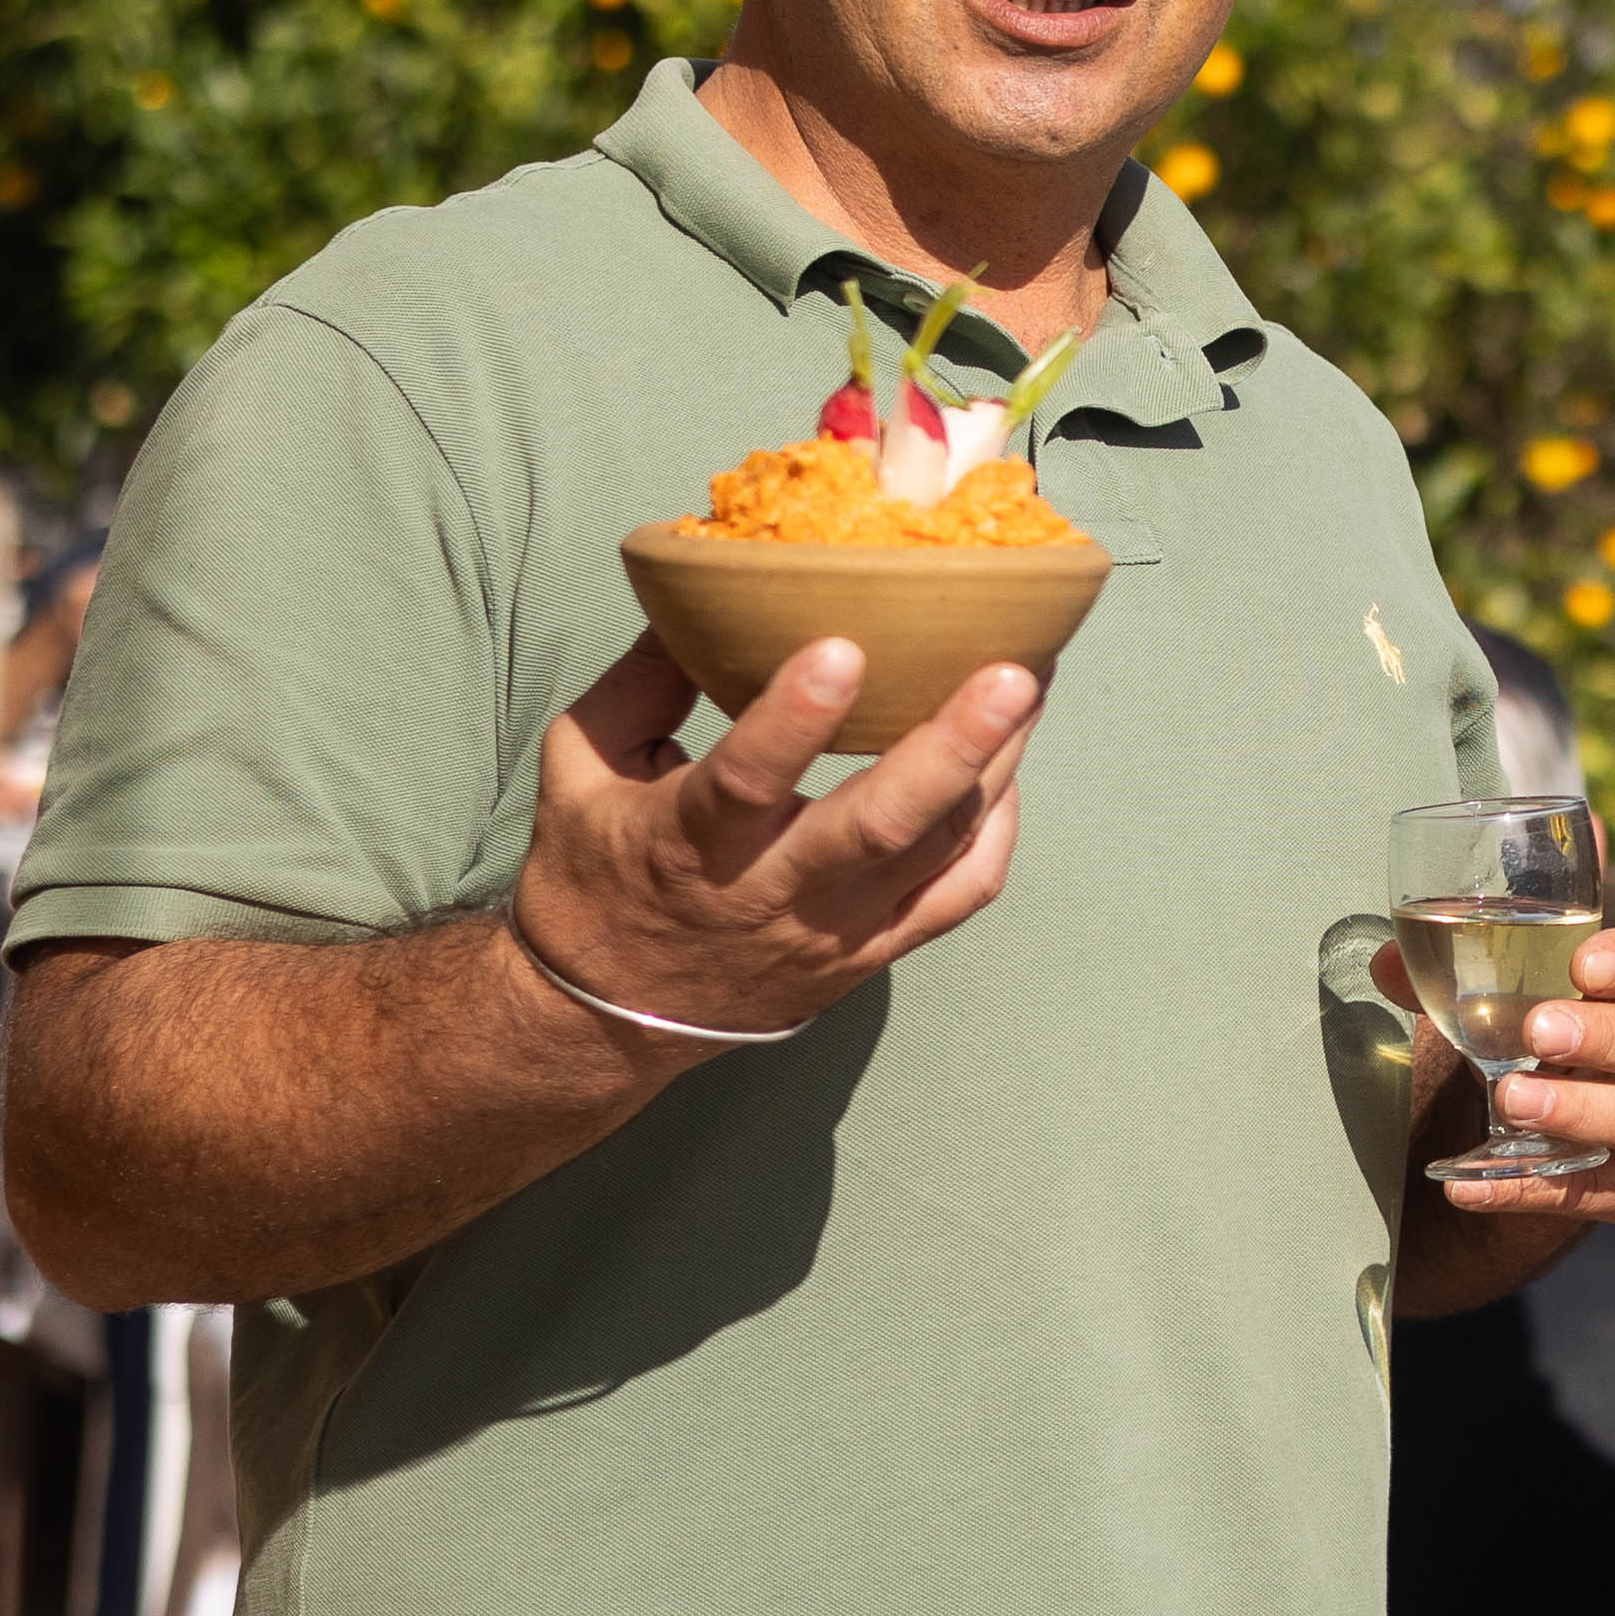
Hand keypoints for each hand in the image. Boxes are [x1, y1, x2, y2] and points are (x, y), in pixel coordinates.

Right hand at [508, 633, 1036, 1042]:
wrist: (610, 1017)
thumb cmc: (594, 877)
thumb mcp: (580, 770)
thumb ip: (637, 683)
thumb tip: (695, 597)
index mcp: (688, 843)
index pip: (744, 781)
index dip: (793, 719)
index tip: (842, 648)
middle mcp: (770, 894)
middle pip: (878, 827)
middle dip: (953, 747)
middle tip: (1011, 674)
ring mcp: (834, 930)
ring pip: (937, 853)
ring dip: (995, 768)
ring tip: (1034, 686)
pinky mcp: (873, 952)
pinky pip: (958, 896)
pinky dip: (996, 832)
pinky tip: (1010, 771)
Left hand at [1384, 915, 1614, 1220]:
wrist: (1558, 1098)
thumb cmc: (1548, 1016)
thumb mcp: (1514, 981)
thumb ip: (1458, 964)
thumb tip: (1386, 965)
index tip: (1583, 964)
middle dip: (1609, 1038)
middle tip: (1538, 1035)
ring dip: (1585, 1112)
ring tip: (1512, 1102)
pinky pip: (1607, 1192)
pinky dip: (1536, 1190)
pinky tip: (1471, 1184)